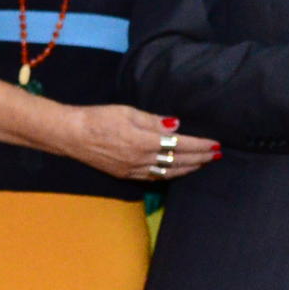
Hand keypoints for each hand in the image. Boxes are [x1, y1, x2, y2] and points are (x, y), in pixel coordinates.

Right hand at [62, 106, 217, 183]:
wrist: (71, 135)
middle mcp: (142, 159)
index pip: (181, 145)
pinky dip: (170, 175)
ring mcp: (134, 170)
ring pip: (168, 172)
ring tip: (203, 164)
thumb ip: (154, 121)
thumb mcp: (128, 112)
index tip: (216, 144)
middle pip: (179, 161)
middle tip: (216, 155)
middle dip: (200, 158)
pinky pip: (154, 178)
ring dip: (188, 169)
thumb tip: (176, 126)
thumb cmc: (98, 118)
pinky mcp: (125, 174)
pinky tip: (177, 172)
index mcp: (144, 141)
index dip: (201, 146)